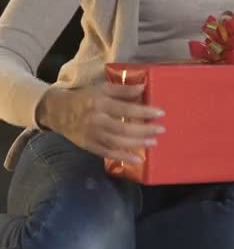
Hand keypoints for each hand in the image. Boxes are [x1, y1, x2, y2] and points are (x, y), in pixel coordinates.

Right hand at [36, 83, 165, 162]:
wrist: (58, 111)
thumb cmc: (85, 98)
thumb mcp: (102, 89)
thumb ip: (123, 90)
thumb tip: (144, 88)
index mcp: (100, 103)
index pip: (126, 108)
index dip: (144, 111)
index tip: (161, 113)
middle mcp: (97, 120)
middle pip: (124, 128)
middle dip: (145, 130)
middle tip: (161, 129)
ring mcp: (93, 135)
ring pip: (118, 142)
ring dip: (137, 144)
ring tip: (153, 143)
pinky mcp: (89, 146)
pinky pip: (108, 153)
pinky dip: (123, 157)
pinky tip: (138, 159)